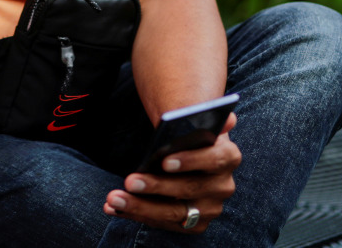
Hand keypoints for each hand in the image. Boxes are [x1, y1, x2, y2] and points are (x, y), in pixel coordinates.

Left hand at [103, 113, 240, 234]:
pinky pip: (164, 223)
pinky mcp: (195, 224)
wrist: (189, 157)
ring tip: (114, 199)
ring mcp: (210, 208)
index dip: (191, 161)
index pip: (215, 159)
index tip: (164, 161)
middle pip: (189, 189)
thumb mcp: (193, 125)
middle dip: (157, 186)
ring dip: (141, 207)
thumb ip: (203, 118)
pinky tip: (114, 208)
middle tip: (129, 181)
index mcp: (228, 156)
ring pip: (174, 212)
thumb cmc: (187, 139)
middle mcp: (223, 186)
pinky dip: (137, 215)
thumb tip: (227, 118)